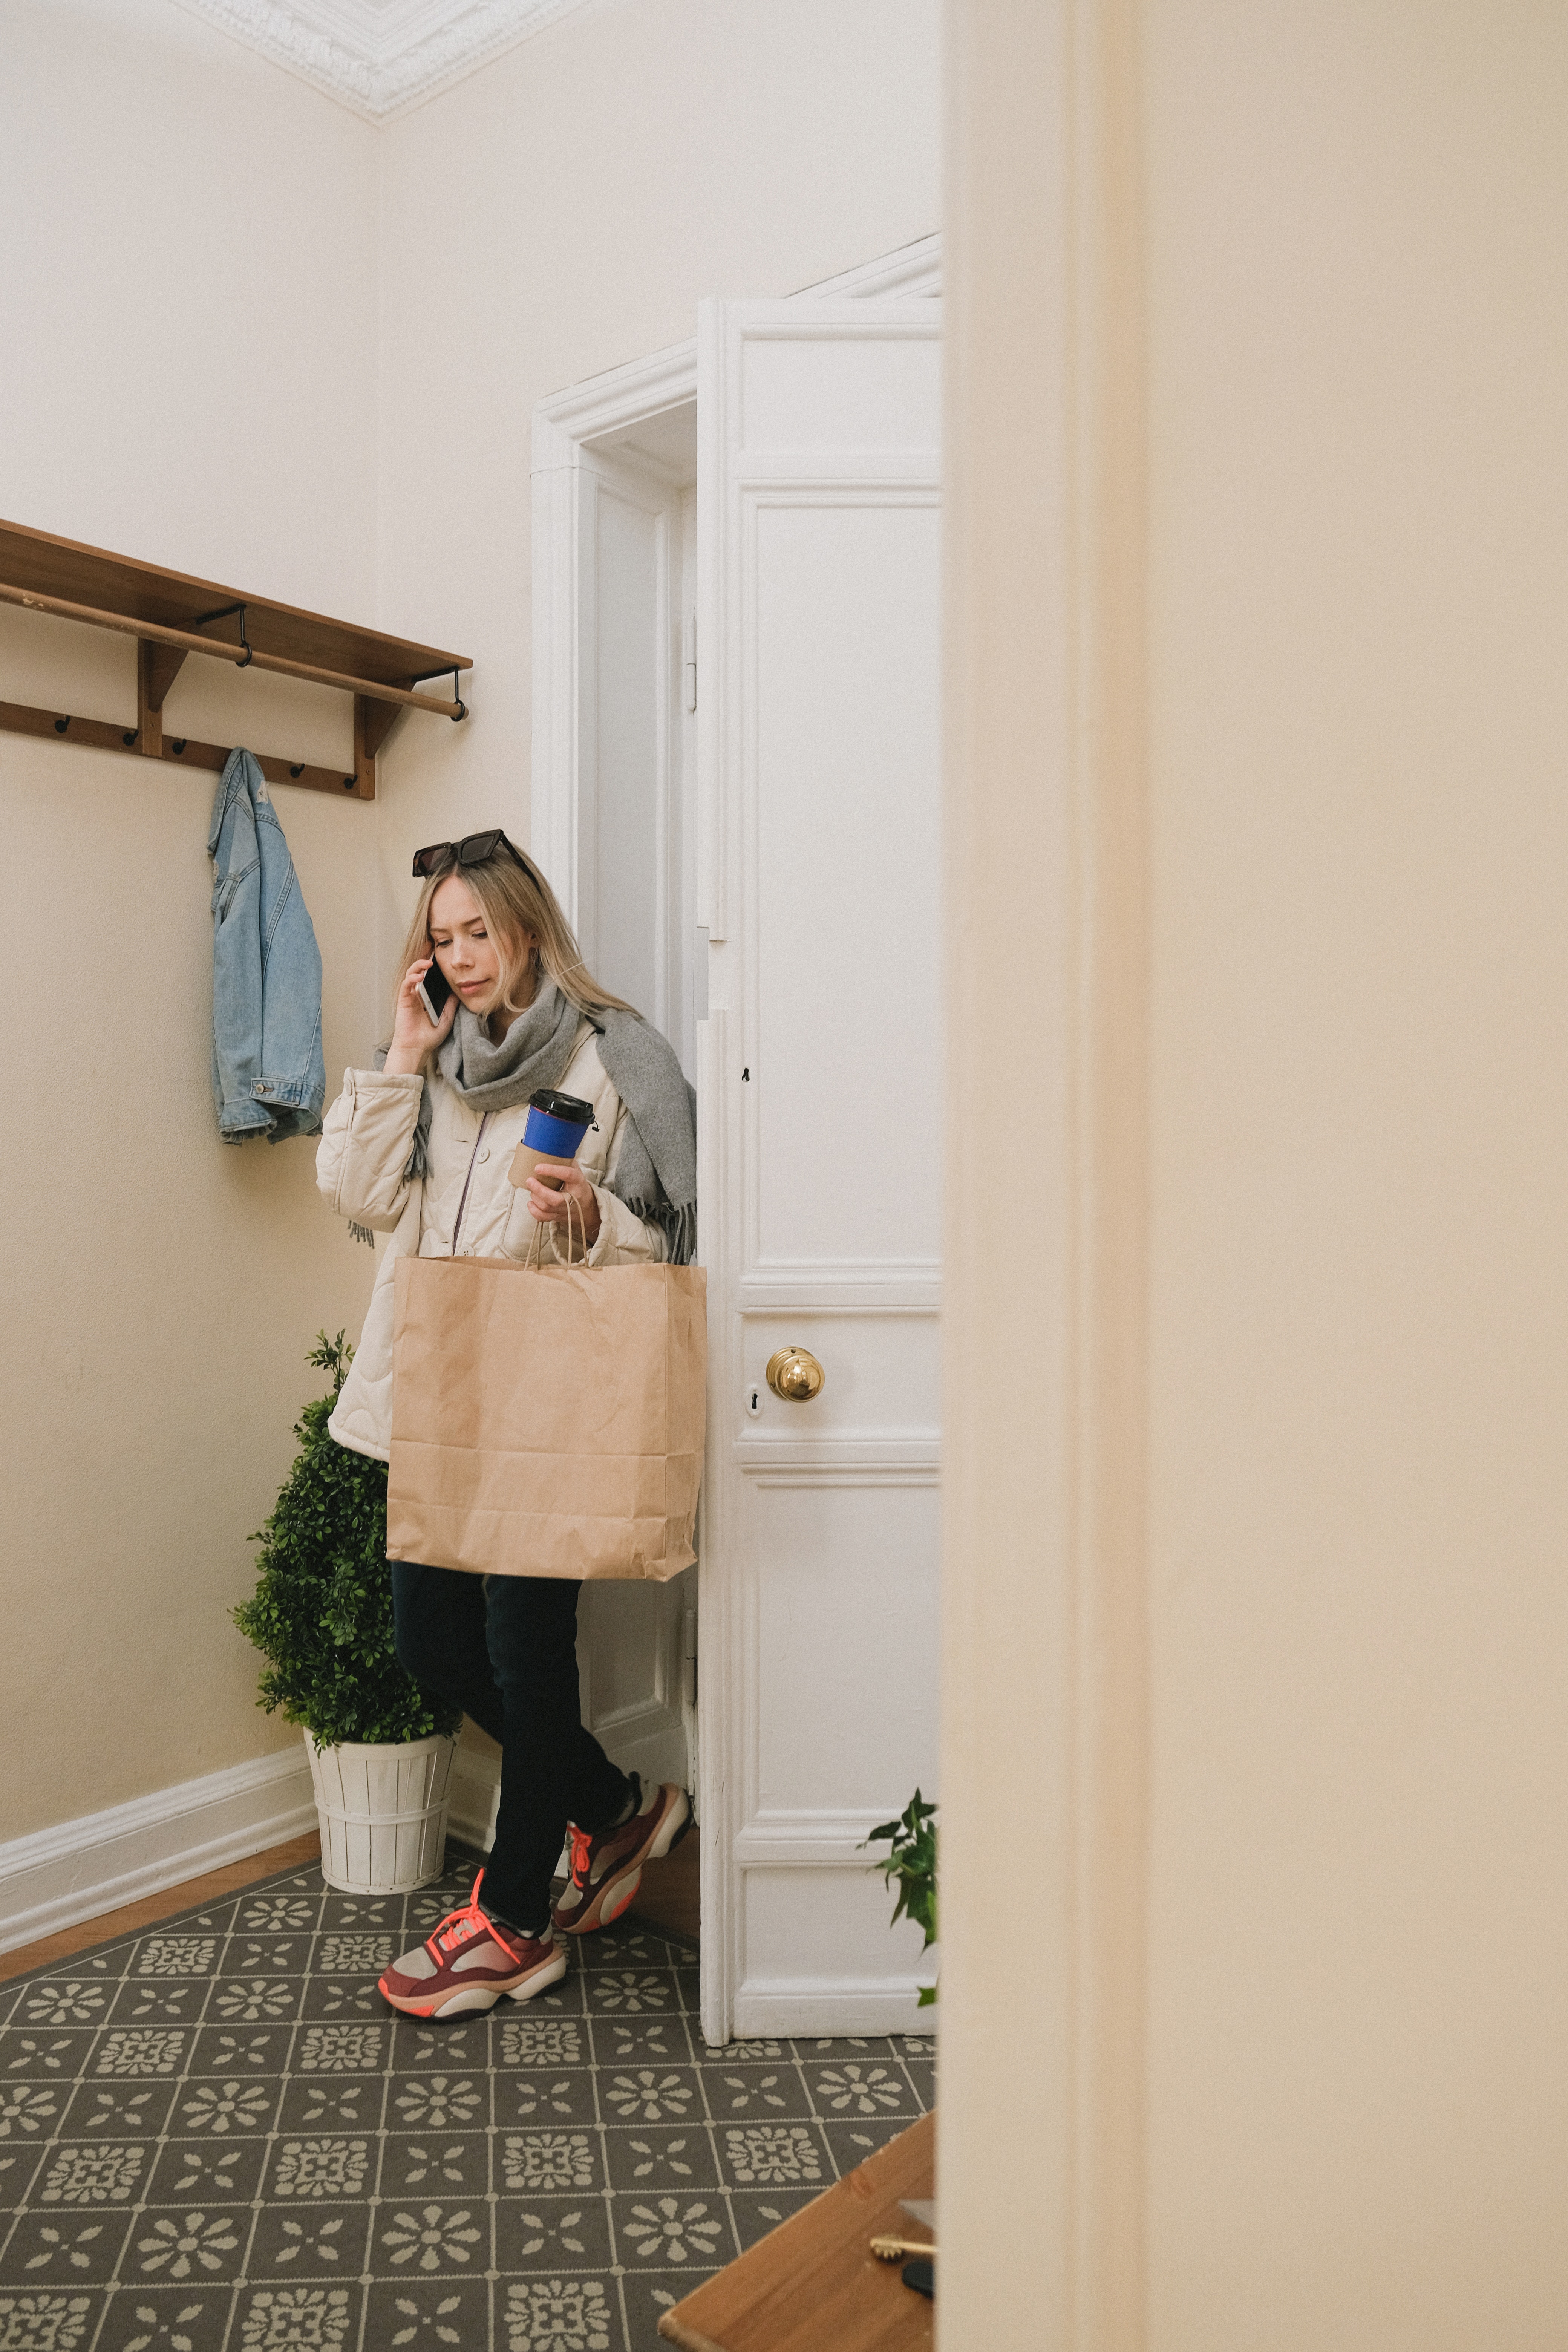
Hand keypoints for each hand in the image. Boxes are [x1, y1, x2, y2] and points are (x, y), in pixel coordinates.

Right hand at [384, 958, 455, 1073]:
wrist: (416, 1048)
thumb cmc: (428, 1036)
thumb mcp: (446, 1018)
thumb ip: (451, 1004)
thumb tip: (458, 992)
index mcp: (426, 996)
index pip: (429, 976)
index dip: (432, 964)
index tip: (440, 953)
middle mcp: (417, 993)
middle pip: (419, 971)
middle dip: (424, 958)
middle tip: (431, 947)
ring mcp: (409, 996)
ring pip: (411, 974)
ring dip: (418, 966)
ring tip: (428, 961)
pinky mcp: (403, 1000)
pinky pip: (406, 985)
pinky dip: (411, 979)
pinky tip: (419, 976)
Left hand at [526, 1159, 601, 1252]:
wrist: (587, 1207)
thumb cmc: (579, 1186)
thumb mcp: (577, 1172)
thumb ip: (566, 1162)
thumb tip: (552, 1149)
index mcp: (578, 1183)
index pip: (567, 1175)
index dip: (552, 1170)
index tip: (538, 1167)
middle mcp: (572, 1199)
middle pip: (554, 1199)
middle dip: (539, 1190)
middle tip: (529, 1180)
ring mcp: (564, 1210)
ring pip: (546, 1208)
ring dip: (535, 1197)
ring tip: (532, 1188)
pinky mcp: (557, 1217)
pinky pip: (543, 1218)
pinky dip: (534, 1211)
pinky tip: (531, 1202)